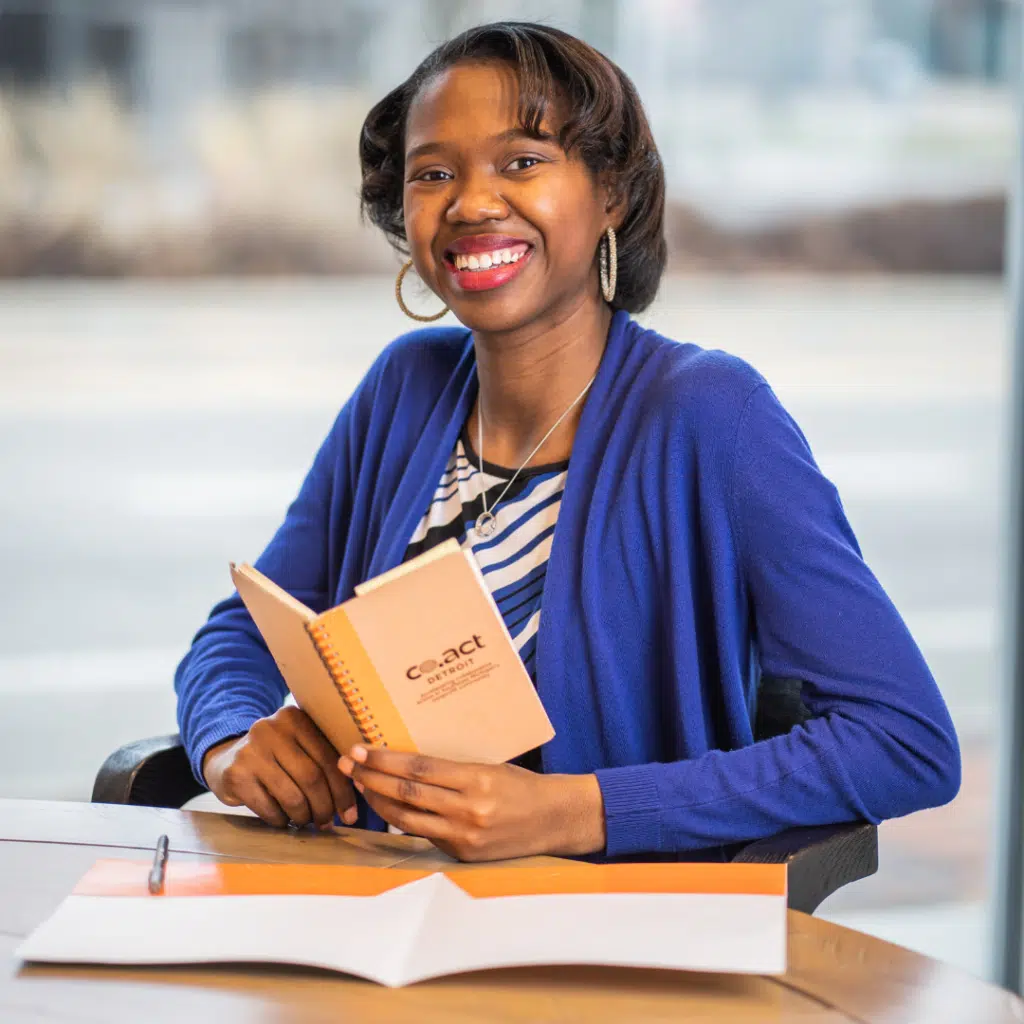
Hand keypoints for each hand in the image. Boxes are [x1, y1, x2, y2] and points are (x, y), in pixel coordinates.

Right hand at [203, 706, 357, 828]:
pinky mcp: (235, 774)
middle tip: (327, 822)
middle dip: (324, 806)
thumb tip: (357, 796)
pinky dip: (281, 820)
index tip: (351, 814)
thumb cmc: (275, 758)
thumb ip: (324, 760)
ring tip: (306, 822)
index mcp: (295, 718)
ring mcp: (251, 751)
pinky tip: (283, 820)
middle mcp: (272, 729)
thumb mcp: (298, 746)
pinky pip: (269, 808)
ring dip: (303, 817)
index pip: (328, 758)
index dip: (343, 791)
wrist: (226, 759)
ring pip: (292, 796)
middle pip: (312, 777)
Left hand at [338, 746, 605, 861]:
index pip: (418, 769)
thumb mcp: (489, 766)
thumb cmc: (521, 785)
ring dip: (378, 801)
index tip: (359, 750)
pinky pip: (423, 835)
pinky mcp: (462, 854)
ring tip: (360, 784)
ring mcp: (464, 835)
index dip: (384, 760)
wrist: (555, 819)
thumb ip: (450, 770)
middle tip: (347, 763)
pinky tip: (387, 808)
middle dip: (371, 778)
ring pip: (407, 819)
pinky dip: (401, 821)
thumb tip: (404, 763)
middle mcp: (468, 809)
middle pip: (406, 794)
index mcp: (476, 779)